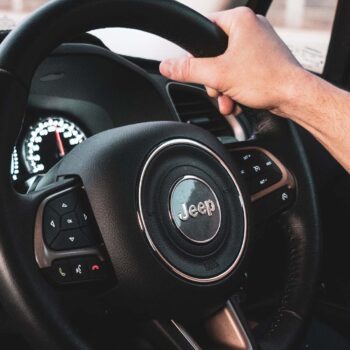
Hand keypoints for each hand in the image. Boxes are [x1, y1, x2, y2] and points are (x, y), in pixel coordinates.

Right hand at [160, 7, 304, 116]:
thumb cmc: (267, 79)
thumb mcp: (218, 75)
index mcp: (240, 20)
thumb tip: (167, 66)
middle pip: (214, 54)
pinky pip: (239, 74)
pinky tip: (238, 100)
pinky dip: (235, 89)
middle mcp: (250, 29)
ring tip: (230, 100)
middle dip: (214, 80)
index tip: (198, 68)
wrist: (294, 96)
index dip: (197, 53)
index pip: (205, 29)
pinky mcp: (262, 61)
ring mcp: (258, 45)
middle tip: (219, 89)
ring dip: (223, 88)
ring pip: (226, 67)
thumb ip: (189, 70)